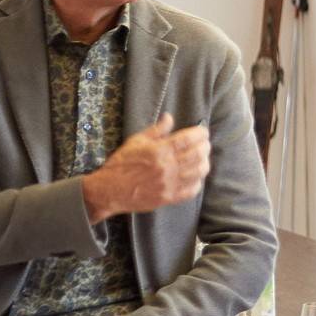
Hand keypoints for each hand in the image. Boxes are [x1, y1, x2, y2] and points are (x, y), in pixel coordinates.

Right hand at [82, 113, 210, 222]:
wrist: (110, 190)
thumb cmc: (122, 163)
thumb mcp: (136, 141)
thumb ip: (156, 130)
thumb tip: (169, 117)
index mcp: (159, 151)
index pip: (188, 139)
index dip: (200, 133)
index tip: (203, 131)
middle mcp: (167, 167)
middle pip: (197, 154)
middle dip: (205, 146)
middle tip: (204, 143)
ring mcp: (169, 184)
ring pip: (199, 172)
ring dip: (205, 162)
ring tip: (202, 158)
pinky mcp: (169, 198)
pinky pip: (192, 190)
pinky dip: (198, 181)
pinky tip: (196, 176)